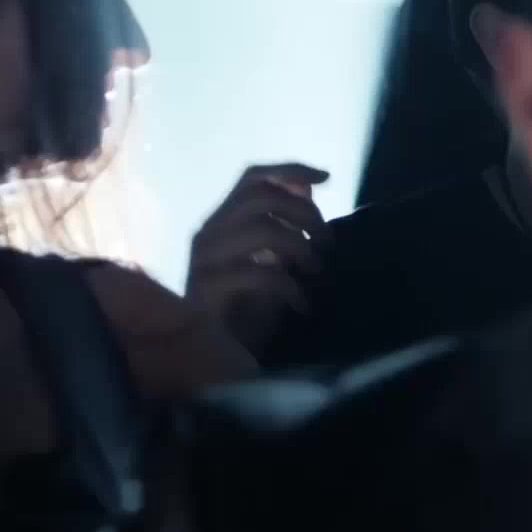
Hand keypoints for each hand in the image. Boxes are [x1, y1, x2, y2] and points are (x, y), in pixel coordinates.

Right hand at [187, 163, 329, 353]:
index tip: (328, 178)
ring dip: (299, 246)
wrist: (217, 362)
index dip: (290, 170)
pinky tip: (302, 305)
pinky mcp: (206, 292)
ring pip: (260, 228)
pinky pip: (255, 273)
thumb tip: (307, 185)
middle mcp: (208, 234)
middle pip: (260, 197)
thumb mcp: (274, 261)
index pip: (252, 177)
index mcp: (223, 222)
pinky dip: (288, 286)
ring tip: (315, 271)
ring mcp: (203, 261)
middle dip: (304, 212)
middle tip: (328, 242)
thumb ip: (285, 224)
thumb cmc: (248, 311)